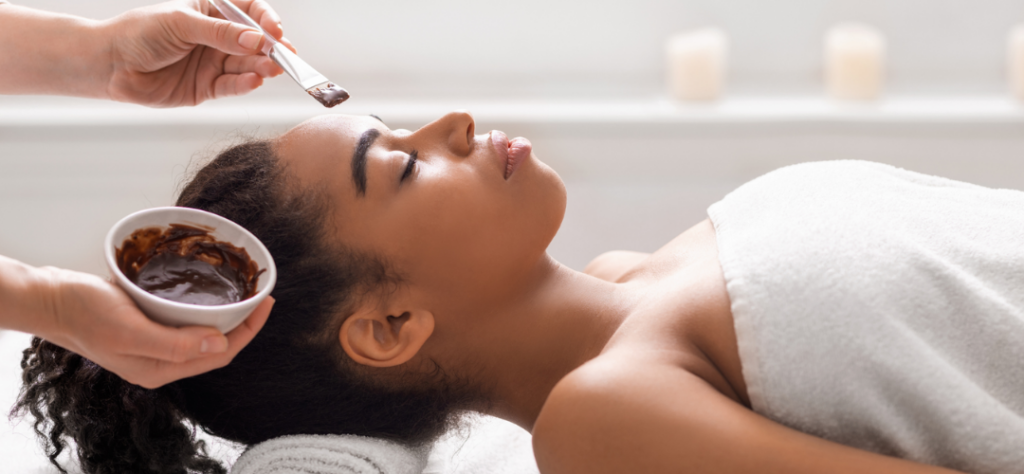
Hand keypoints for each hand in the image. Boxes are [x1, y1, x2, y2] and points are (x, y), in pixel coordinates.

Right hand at [38, 267, 273, 388]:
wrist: (49, 298)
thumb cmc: (84, 313)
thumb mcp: (130, 329)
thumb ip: (174, 343)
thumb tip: (221, 343)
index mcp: (160, 369)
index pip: (220, 355)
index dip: (248, 331)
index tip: (266, 303)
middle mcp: (159, 360)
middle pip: (215, 345)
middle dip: (243, 323)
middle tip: (261, 293)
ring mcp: (151, 342)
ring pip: (201, 331)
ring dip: (225, 315)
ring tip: (243, 291)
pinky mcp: (144, 324)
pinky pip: (183, 319)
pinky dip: (201, 307)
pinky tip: (209, 290)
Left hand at [102, 0, 293, 106]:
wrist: (110, 65)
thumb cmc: (138, 34)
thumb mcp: (181, 24)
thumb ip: (220, 33)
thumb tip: (256, 40)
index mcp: (211, 10)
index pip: (249, 11)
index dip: (266, 20)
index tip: (276, 31)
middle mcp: (217, 37)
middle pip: (254, 41)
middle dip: (271, 48)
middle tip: (285, 56)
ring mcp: (214, 62)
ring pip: (247, 65)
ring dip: (262, 67)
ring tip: (272, 69)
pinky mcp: (207, 87)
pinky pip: (232, 86)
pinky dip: (244, 84)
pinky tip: (254, 80)